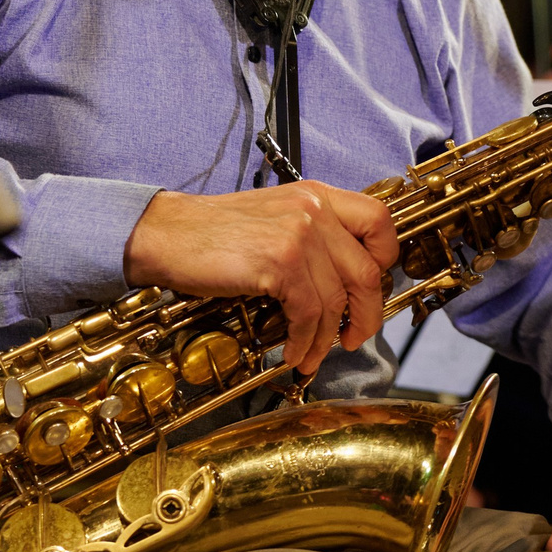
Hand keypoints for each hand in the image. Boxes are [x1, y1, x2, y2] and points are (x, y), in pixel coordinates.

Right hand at [122, 182, 397, 376]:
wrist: (165, 235)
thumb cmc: (214, 235)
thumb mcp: (275, 220)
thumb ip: (314, 237)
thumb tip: (345, 282)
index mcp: (317, 195)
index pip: (380, 220)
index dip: (386, 259)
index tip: (373, 289)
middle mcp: (314, 209)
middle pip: (368, 270)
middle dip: (367, 314)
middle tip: (354, 337)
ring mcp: (298, 234)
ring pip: (337, 300)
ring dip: (326, 339)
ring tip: (311, 355)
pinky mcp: (279, 262)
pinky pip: (309, 313)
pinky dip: (304, 340)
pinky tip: (293, 352)